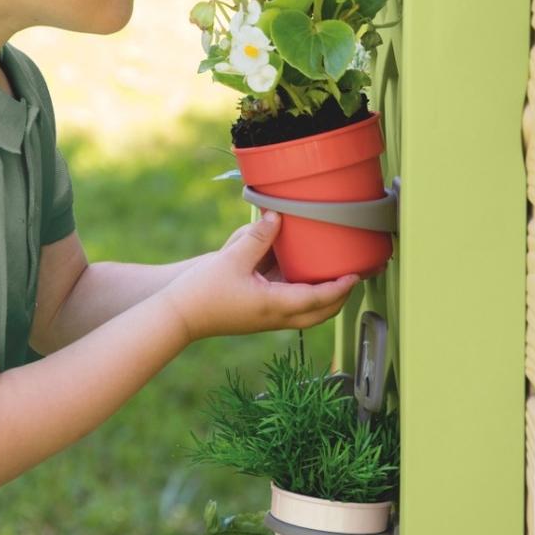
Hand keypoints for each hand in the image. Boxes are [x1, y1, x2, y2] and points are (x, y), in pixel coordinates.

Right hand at [162, 211, 357, 340]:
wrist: (179, 315)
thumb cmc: (202, 291)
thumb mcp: (232, 258)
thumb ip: (257, 237)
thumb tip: (278, 216)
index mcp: (274, 305)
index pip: (318, 298)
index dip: (340, 287)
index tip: (355, 274)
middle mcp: (275, 316)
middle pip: (319, 313)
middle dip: (340, 298)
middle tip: (352, 278)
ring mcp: (266, 318)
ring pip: (306, 312)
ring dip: (323, 298)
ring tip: (332, 277)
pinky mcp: (256, 314)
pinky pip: (289, 306)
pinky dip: (302, 294)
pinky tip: (298, 275)